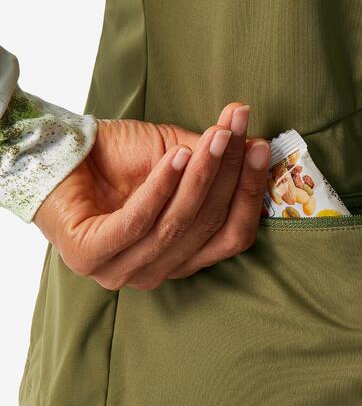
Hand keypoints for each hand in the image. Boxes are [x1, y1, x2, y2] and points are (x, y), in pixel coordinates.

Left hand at [33, 103, 269, 289]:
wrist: (57, 154)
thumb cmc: (118, 160)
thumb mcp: (178, 157)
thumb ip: (214, 160)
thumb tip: (258, 144)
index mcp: (182, 258)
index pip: (231, 236)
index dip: (250, 192)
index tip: (261, 147)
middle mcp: (156, 271)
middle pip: (207, 226)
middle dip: (228, 175)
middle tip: (237, 134)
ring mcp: (120, 271)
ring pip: (177, 225)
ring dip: (201, 177)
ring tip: (213, 138)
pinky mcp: (90, 257)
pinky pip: (137, 222)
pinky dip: (161, 187)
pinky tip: (176, 156)